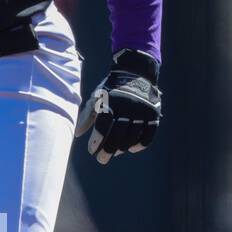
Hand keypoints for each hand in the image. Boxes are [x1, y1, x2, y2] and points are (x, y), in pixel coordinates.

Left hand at [75, 49, 160, 164]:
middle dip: (107, 150)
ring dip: (122, 148)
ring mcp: (142, 111)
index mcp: (112, 101)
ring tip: (114, 152)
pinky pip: (149, 135)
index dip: (97, 140)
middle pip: (118, 134)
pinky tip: (131, 149)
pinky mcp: (153, 114)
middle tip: (101, 159)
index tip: (91, 150)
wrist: (136, 72)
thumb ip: (88, 115)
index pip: (104, 125)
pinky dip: (140, 144)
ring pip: (132, 137)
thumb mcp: (97, 96)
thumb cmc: (111, 88)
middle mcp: (128, 106)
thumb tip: (77, 134)